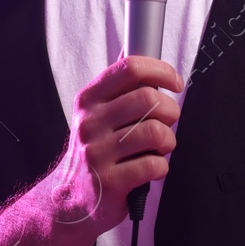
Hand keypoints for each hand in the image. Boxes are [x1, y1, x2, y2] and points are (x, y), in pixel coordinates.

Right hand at [47, 55, 182, 231]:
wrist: (69, 201)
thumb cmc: (93, 152)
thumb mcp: (96, 114)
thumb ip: (117, 85)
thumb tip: (135, 44)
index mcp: (89, 100)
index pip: (129, 68)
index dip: (161, 71)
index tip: (175, 83)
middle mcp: (90, 123)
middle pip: (149, 99)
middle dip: (171, 110)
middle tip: (168, 122)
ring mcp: (98, 153)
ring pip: (155, 132)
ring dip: (168, 141)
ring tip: (160, 147)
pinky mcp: (110, 182)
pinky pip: (154, 165)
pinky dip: (161, 166)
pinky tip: (151, 168)